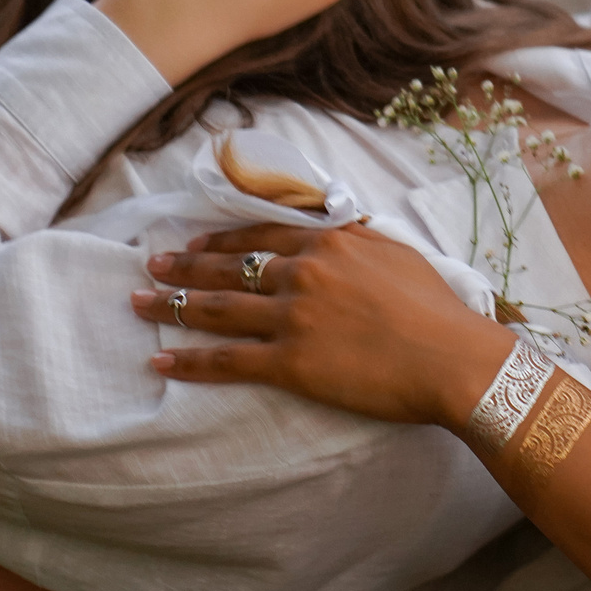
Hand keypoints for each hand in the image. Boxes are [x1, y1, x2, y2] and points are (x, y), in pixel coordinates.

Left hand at [135, 224, 518, 428]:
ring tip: (139, 302)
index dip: (221, 239)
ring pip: (218, 309)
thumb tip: (339, 229)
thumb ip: (358, 240)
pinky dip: (190, 362)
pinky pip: (228, 361)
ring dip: (172, 305)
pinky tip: (161, 362)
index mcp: (328, 243)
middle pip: (228, 267)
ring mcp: (293, 317)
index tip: (194, 243)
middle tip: (151, 265)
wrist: (452, 357)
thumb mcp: (397, 255)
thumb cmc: (437, 311)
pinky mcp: (291, 362)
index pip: (260, 235)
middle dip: (183, 266)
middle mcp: (303, 272)